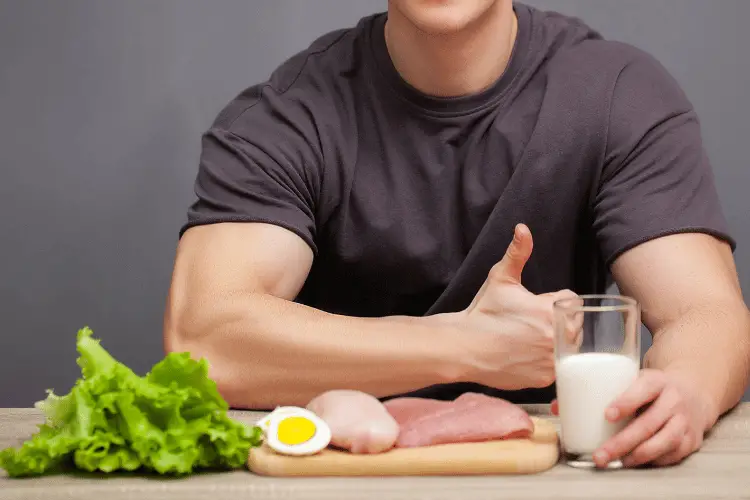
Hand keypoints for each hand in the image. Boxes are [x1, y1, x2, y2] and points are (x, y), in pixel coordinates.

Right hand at [455, 223, 577, 389]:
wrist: (464, 347)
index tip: (534, 306)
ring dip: (556, 342)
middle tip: (529, 324)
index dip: (553, 301)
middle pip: (574, 324)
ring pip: (568, 347)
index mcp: (551, 310)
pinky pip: (558, 367)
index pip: (572, 301)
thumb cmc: (483, 313)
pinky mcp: (545, 378)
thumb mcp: (500, 279)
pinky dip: (546, 362)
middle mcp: (557, 337)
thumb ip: (517, 253)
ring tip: (528, 340)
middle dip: (558, 321)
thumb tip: (523, 228)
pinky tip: (526, 356)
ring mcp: (552, 360)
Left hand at [551, 368, 715, 466]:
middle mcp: (674, 400)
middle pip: (648, 423)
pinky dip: (651, 461)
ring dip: (636, 456)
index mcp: (656, 381)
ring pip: (661, 443)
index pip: (643, 389)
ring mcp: (684, 422)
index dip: (625, 402)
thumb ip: (599, 391)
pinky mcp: (692, 440)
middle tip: (600, 455)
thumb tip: (558, 406)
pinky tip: (633, 462)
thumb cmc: (651, 388)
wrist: (694, 393)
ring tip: (615, 462)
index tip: (606, 415)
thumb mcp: (632, 380)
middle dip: (621, 442)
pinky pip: (671, 455)